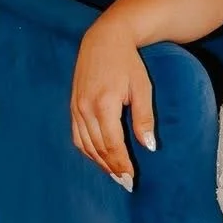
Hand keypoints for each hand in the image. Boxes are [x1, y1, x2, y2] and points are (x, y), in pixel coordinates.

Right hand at [71, 18, 155, 189]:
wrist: (104, 40)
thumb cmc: (128, 63)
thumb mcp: (143, 87)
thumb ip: (144, 118)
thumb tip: (149, 147)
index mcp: (104, 104)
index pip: (112, 144)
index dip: (122, 164)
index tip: (132, 179)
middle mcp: (85, 108)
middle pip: (98, 148)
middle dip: (112, 168)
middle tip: (126, 183)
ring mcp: (76, 108)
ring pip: (85, 145)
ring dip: (99, 163)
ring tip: (115, 174)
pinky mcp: (72, 106)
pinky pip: (77, 136)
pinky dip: (88, 151)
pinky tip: (99, 158)